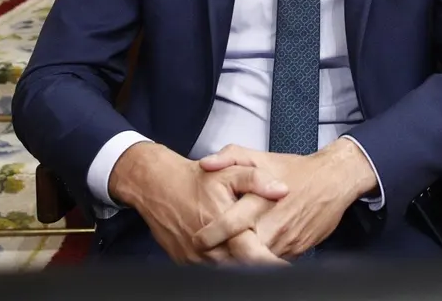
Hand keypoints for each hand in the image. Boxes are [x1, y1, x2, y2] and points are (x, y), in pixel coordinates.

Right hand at [109, 142, 289, 264]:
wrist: (156, 186)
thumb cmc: (195, 179)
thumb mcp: (231, 171)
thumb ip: (258, 180)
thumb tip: (281, 190)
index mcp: (224, 228)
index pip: (253, 256)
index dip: (272, 264)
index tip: (285, 265)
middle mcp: (208, 249)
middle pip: (241, 267)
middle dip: (259, 265)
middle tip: (275, 261)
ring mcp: (194, 258)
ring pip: (226, 270)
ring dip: (241, 265)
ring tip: (257, 256)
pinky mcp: (184, 261)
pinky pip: (208, 268)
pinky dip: (223, 263)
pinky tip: (231, 252)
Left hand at [192, 138, 377, 259]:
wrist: (335, 180)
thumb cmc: (297, 170)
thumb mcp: (262, 156)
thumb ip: (230, 156)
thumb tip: (205, 163)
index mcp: (259, 201)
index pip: (229, 225)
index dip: (210, 236)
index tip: (197, 240)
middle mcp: (272, 224)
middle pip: (240, 250)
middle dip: (223, 256)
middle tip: (210, 254)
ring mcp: (285, 240)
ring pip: (257, 260)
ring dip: (242, 260)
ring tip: (228, 255)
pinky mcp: (297, 250)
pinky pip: (273, 261)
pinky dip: (262, 260)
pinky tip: (255, 251)